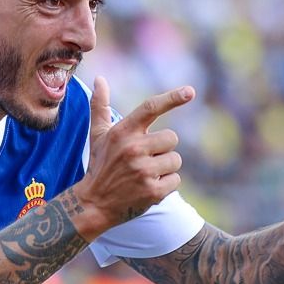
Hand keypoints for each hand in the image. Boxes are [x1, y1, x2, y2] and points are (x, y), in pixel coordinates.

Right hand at [70, 77, 194, 240]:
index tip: (190, 91)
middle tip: (144, 160)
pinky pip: (176, 180)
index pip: (151, 108)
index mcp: (123, 132)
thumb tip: (99, 78)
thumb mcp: (98, 136)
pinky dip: (167, 185)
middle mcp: (133, 149)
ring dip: (165, 168)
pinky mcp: (153, 191)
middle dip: (163, 149)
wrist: (93, 204)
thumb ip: (100, 106)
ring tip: (145, 175)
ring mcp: (143, 171)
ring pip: (175, 160)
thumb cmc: (100, 165)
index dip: (172, 98)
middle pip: (172, 138)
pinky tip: (148, 188)